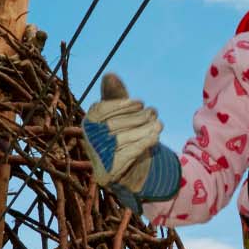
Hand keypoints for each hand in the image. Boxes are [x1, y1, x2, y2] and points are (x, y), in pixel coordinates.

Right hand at [81, 72, 162, 191]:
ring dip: (143, 129)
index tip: (140, 103)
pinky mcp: (108, 174)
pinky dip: (142, 144)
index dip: (122, 105)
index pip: (100, 110)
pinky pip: (126, 155)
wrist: (134, 170)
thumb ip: (116, 95)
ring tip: (158, 124)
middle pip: (112, 125)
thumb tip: (109, 75)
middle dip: (137, 117)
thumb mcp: (123, 114)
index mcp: (89, 123)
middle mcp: (89, 141)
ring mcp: (97, 159)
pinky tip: (155, 138)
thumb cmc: (128, 135)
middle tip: (154, 113)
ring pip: (120, 139)